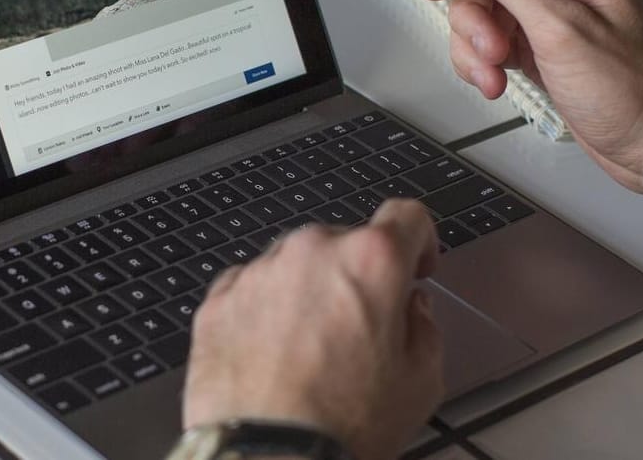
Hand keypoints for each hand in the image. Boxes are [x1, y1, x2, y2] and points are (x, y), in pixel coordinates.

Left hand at [183, 199, 442, 459]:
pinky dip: (266, 312)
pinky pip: (252, 291)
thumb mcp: (421, 382)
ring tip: (312, 353)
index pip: (407, 216)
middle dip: (358, 278)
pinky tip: (276, 358)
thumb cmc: (342, 427)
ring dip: (309, 294)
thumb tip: (411, 311)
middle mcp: (312, 251)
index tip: (415, 266)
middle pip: (347, 244)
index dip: (419, 241)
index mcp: (372, 261)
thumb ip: (425, 328)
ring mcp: (260, 272)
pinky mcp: (218, 301)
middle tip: (361, 332)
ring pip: (296, 266)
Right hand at [424, 0, 642, 192]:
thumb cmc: (635, 89)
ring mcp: (550, 9)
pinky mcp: (539, 41)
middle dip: (474, 12)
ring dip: (476, 43)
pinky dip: (483, 61)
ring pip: (481, 7)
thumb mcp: (560, 28)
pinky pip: (490, 36)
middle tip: (486, 43)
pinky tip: (499, 79)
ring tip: (496, 70)